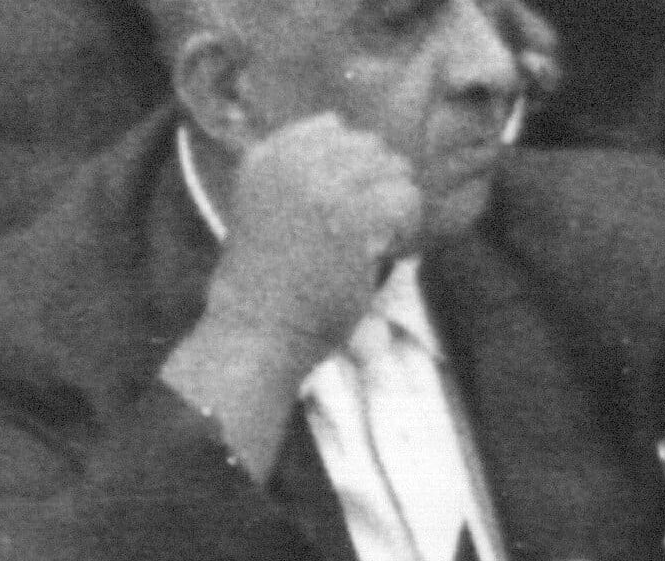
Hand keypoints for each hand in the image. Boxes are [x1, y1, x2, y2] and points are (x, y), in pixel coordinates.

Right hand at [195, 109, 435, 379]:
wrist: (257, 330)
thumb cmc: (270, 283)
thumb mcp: (266, 208)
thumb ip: (298, 172)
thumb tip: (354, 141)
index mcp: (266, 155)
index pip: (333, 127)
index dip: (352, 166)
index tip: (344, 206)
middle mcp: (292, 163)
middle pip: (368, 145)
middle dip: (377, 183)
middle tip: (368, 229)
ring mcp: (321, 189)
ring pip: (392, 168)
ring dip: (394, 204)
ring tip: (378, 240)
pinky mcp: (352, 220)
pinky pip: (406, 198)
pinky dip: (407, 226)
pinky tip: (388, 250)